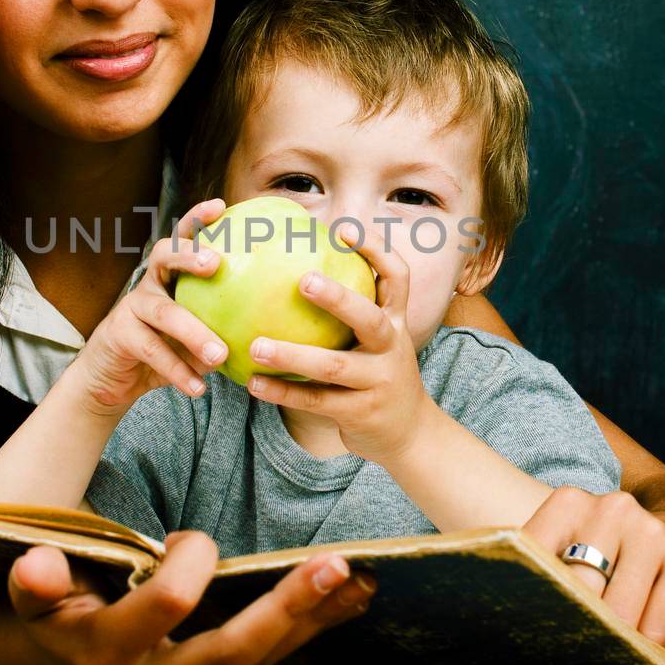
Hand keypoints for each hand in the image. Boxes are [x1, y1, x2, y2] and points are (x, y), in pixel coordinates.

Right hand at [6, 531, 375, 664]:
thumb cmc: (54, 619)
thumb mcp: (34, 599)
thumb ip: (37, 581)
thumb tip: (36, 561)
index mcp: (106, 655)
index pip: (168, 604)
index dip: (191, 560)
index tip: (193, 540)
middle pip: (232, 652)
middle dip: (288, 607)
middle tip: (339, 566)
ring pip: (261, 662)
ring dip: (315, 620)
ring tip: (363, 581)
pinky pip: (268, 664)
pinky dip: (309, 629)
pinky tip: (349, 600)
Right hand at [70, 198, 229, 415]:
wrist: (115, 379)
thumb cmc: (167, 350)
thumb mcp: (198, 334)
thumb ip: (224, 325)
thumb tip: (273, 327)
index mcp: (170, 275)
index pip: (182, 237)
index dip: (197, 219)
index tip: (221, 206)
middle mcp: (150, 283)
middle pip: (163, 255)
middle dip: (188, 254)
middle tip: (215, 263)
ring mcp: (131, 307)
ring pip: (164, 312)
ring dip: (194, 333)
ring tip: (221, 355)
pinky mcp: (119, 334)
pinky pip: (152, 350)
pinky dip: (178, 371)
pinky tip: (199, 388)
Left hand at [243, 226, 429, 464]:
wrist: (410, 434)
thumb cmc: (379, 375)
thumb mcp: (379, 341)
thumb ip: (352, 311)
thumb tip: (297, 264)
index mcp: (396, 322)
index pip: (397, 277)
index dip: (376, 250)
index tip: (343, 229)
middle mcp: (392, 348)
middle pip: (369, 318)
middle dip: (339, 299)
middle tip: (302, 280)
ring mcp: (378, 383)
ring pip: (334, 367)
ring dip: (293, 356)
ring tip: (256, 346)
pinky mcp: (360, 413)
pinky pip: (316, 401)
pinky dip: (283, 392)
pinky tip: (253, 383)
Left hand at [523, 488, 664, 648]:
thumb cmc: (612, 563)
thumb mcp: (572, 555)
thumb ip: (539, 573)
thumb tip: (496, 616)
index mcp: (569, 503)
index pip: (533, 556)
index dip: (529, 598)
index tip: (524, 626)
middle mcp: (613, 509)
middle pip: (578, 589)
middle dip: (574, 626)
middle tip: (570, 651)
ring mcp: (652, 531)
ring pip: (619, 612)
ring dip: (614, 642)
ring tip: (611, 648)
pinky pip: (659, 625)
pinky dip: (648, 646)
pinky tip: (647, 643)